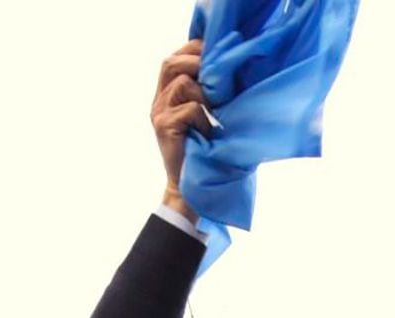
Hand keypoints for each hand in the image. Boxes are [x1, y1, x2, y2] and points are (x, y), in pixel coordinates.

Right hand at [152, 39, 206, 215]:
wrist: (190, 190)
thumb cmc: (207, 154)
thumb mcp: (209, 118)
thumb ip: (211, 95)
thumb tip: (236, 72)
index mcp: (168, 94)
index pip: (175, 58)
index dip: (194, 49)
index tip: (217, 52)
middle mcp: (159, 101)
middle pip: (170, 63)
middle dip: (197, 63)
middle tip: (219, 78)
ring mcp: (159, 114)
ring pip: (181, 83)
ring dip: (205, 93)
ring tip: (216, 111)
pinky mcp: (164, 127)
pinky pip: (189, 108)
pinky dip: (204, 117)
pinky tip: (210, 132)